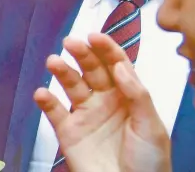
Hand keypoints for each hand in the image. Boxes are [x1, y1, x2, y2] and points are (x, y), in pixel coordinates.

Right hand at [34, 33, 171, 171]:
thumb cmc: (150, 163)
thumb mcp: (152, 127)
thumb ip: (137, 94)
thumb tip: (119, 65)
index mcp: (129, 96)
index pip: (117, 64)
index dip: (106, 48)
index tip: (95, 36)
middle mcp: (105, 100)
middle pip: (92, 69)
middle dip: (82, 54)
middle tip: (71, 42)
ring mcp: (85, 115)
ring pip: (71, 85)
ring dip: (62, 71)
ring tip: (53, 62)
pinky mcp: (68, 132)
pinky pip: (54, 112)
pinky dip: (46, 101)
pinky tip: (42, 93)